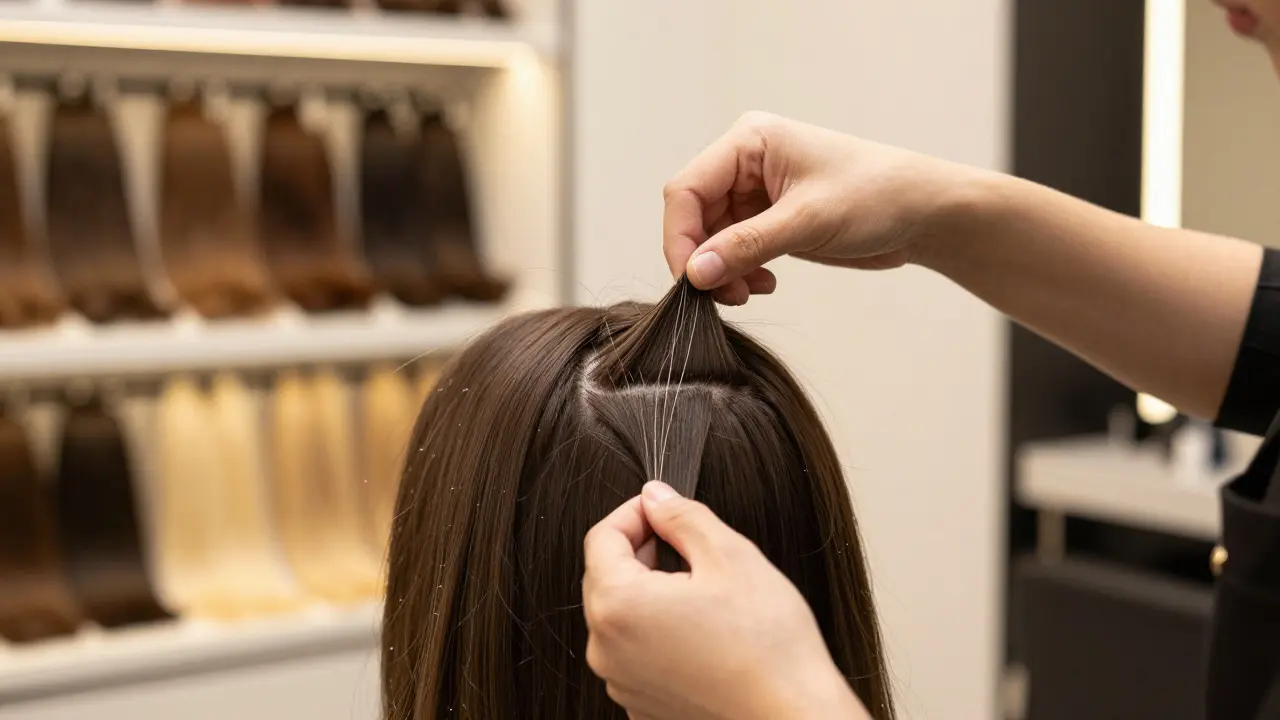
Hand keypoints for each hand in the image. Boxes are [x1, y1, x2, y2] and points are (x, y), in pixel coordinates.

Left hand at [582, 481, 868, 719]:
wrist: (793, 716)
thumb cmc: (767, 645)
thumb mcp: (729, 556)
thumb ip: (682, 516)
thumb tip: (656, 497)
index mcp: (617, 605)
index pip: (602, 538)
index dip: (634, 512)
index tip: (664, 508)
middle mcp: (605, 649)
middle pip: (605, 577)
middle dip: (641, 551)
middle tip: (688, 544)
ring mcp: (621, 682)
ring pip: (622, 615)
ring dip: (651, 592)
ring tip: (702, 590)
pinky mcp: (642, 704)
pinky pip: (636, 652)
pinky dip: (658, 632)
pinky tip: (702, 629)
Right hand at [662, 111, 981, 303]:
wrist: (924, 214)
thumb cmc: (877, 197)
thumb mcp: (808, 221)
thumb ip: (747, 246)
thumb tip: (695, 273)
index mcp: (750, 141)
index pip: (686, 189)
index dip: (680, 238)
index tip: (693, 280)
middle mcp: (746, 162)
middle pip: (693, 216)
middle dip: (704, 260)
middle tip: (727, 296)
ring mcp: (756, 192)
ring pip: (711, 238)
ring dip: (723, 272)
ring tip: (749, 293)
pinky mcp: (769, 219)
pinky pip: (733, 250)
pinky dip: (739, 272)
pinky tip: (765, 284)